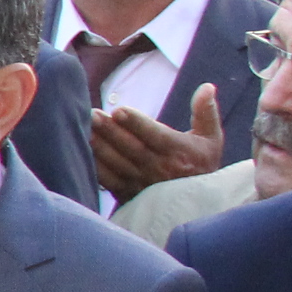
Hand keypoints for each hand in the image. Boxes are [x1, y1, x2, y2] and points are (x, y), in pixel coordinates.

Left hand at [92, 85, 224, 205]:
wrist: (195, 205)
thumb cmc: (201, 165)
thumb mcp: (211, 139)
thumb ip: (206, 112)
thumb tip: (207, 86)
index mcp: (179, 152)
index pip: (155, 136)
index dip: (136, 123)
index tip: (119, 111)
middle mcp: (159, 169)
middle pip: (131, 148)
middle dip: (110, 130)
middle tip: (92, 114)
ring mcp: (141, 183)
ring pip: (116, 163)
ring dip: (99, 146)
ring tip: (84, 128)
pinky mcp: (126, 194)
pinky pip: (106, 180)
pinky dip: (93, 166)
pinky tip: (80, 151)